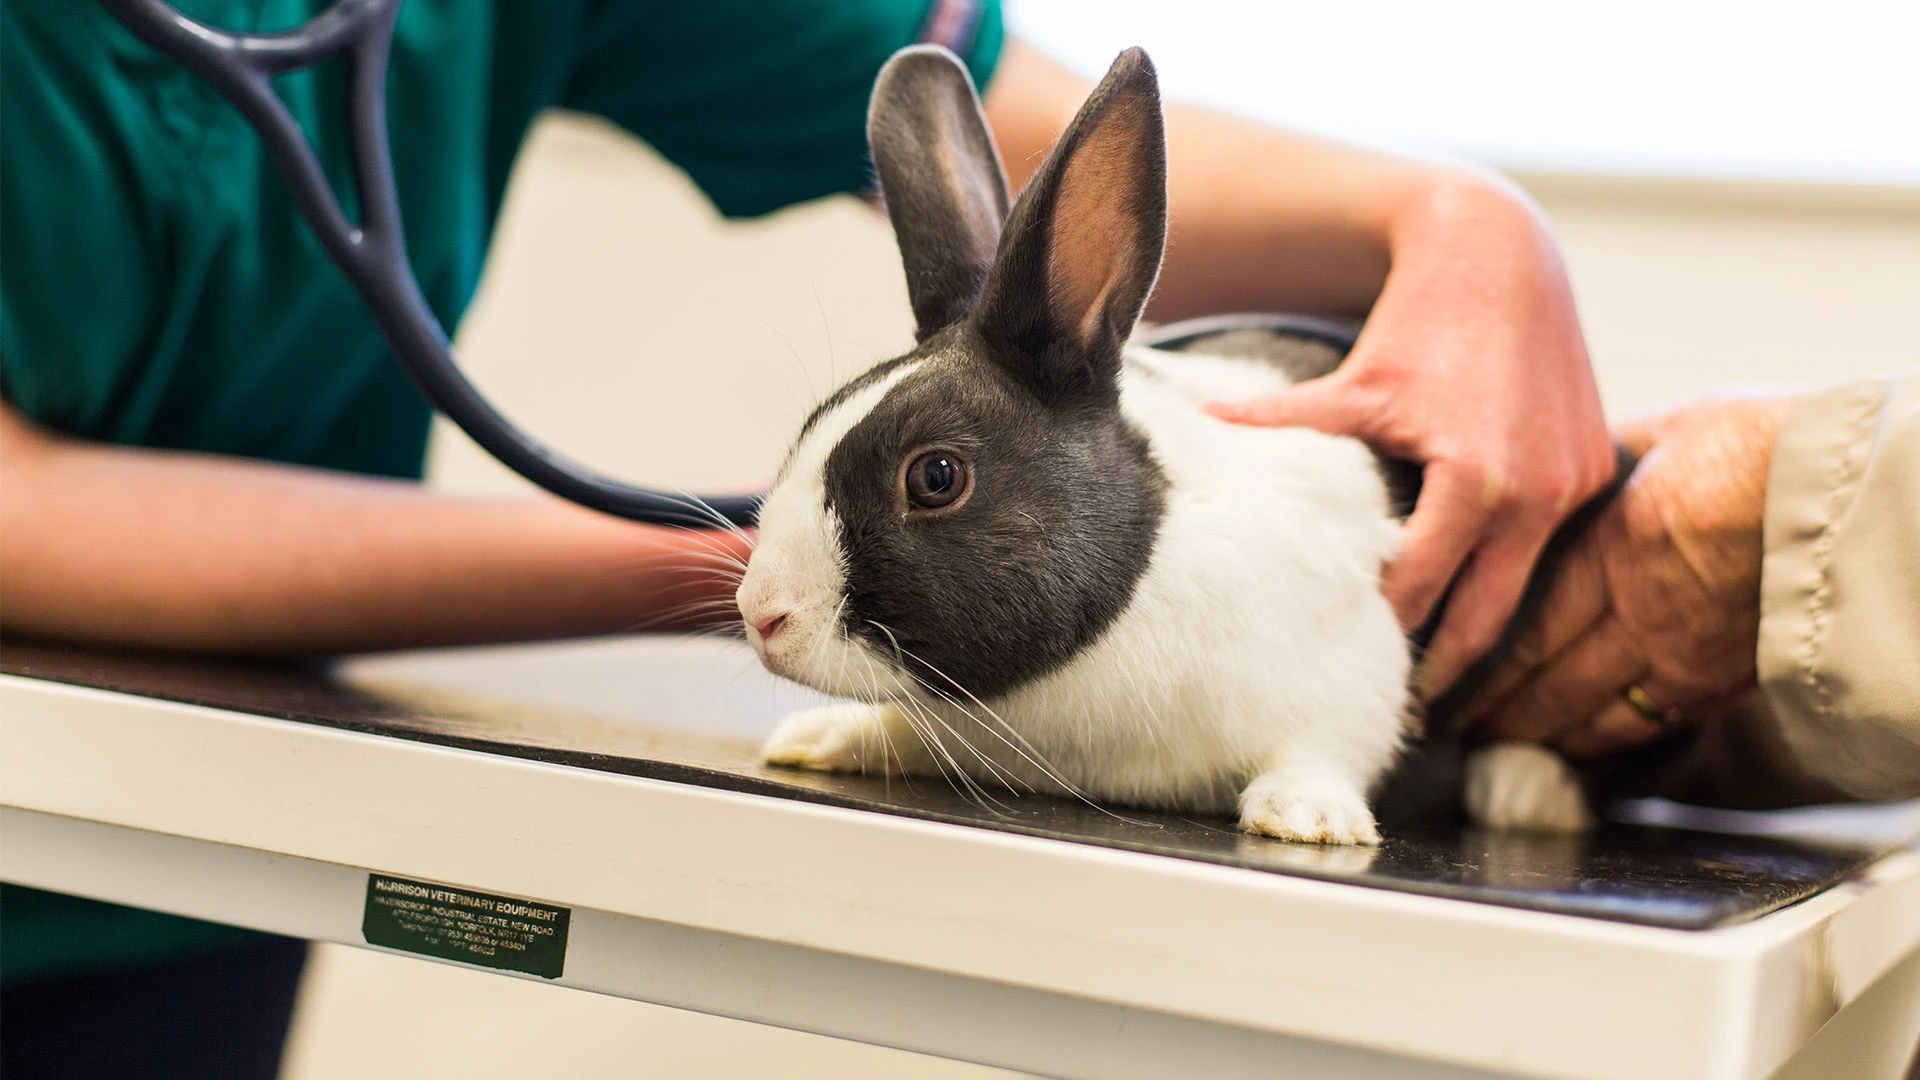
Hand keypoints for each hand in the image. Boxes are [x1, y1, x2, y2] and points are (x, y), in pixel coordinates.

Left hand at [1207, 174, 1613, 697]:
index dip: (1383, 633)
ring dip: (1483, 629)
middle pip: (1485, 617)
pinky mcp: (1596, 469)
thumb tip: (1198, 433)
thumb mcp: (1352, 382)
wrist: (1501, 254)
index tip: (1352, 675)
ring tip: (1440, 680)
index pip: (1422, 589)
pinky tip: (1480, 602)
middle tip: (1401, 714)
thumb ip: (1282, 423)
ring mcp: (1575, 485)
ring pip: (1524, 589)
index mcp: (1475, 481)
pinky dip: (1515, 572)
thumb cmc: (1419, 320)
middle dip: (1445, 670)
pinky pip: (1552, 544)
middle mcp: (1537, 494)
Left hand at [1460, 396, 1794, 756]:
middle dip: (1490, 704)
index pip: (1520, 620)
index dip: (1471, 656)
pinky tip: (1575, 743)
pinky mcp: (1724, 680)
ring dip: (1536, 731)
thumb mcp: (1667, 431)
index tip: (1436, 669)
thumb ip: (1610, 455)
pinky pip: (1647, 723)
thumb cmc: (1764, 446)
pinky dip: (1600, 739)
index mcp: (1610, 548)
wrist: (1850, 496)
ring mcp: (1683, 654)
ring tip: (1496, 738)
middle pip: (1542, 676)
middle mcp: (1637, 612)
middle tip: (1449, 718)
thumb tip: (1569, 456)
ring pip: (1589, 712)